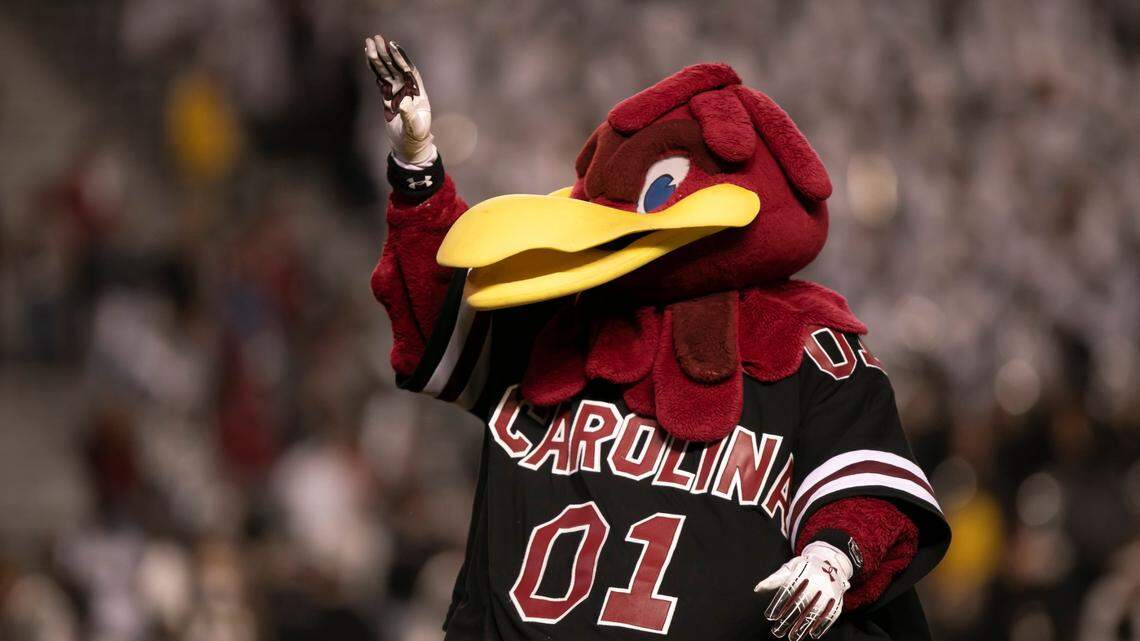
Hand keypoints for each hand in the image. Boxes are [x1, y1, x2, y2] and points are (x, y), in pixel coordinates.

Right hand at [365, 34, 434, 165]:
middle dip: (386, 53)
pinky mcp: (387, 97)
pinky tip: (368, 57)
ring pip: (386, 71)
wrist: (409, 145)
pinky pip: (380, 79)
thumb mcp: (415, 128)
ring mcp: (397, 92)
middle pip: (396, 67)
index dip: (401, 59)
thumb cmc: (415, 137)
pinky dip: (374, 68)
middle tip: (376, 38)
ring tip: (368, 43)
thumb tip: (403, 103)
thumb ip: (409, 116)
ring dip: (378, 57)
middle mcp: (408, 89)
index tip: (393, 47)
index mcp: (418, 93)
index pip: (409, 72)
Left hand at [755, 542, 850, 639]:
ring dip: (803, 626)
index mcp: (803, 571)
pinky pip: (830, 614)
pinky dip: (821, 626)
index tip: (770, 616)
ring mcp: (829, 591)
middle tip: (778, 631)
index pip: (788, 590)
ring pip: (815, 612)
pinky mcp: (837, 600)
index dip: (778, 604)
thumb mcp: (790, 568)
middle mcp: (817, 581)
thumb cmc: (804, 568)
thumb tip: (758, 588)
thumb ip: (775, 579)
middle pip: (801, 604)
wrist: (830, 561)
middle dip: (788, 620)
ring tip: (793, 637)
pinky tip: (812, 634)